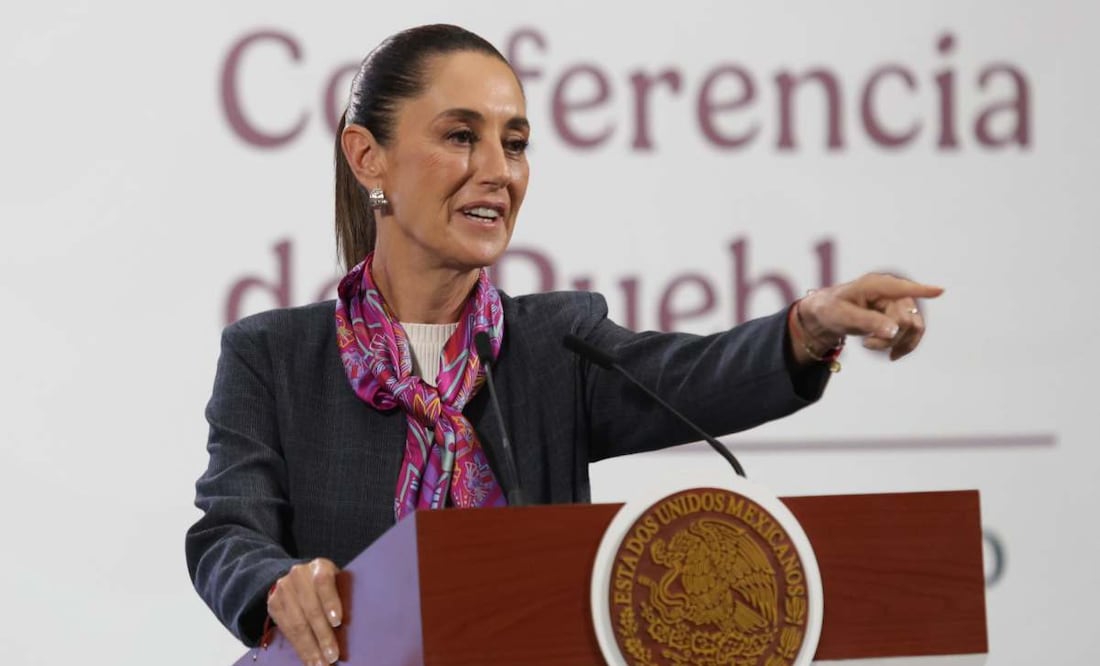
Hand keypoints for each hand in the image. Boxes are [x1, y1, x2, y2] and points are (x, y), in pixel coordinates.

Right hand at [267, 558, 342, 665]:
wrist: (294, 578)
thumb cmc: (325, 585)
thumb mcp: (335, 582)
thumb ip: (342, 595)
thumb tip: (354, 625)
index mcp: (319, 566)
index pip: (324, 582)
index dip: (330, 602)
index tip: (338, 622)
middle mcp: (299, 575)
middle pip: (310, 608)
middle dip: (322, 636)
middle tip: (332, 656)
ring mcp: (283, 589)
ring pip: (297, 623)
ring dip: (310, 648)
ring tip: (320, 664)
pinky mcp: (273, 604)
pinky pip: (286, 630)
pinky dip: (299, 648)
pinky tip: (308, 660)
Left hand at [793, 273, 943, 362]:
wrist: (827, 315)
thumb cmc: (832, 309)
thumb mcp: (844, 316)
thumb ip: (869, 322)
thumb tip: (894, 330)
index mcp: (876, 285)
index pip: (902, 288)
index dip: (922, 291)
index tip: (940, 291)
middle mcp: (892, 292)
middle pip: (906, 319)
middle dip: (890, 337)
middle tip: (867, 344)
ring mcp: (898, 303)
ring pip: (913, 328)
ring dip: (896, 343)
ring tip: (871, 345)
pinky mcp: (900, 316)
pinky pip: (913, 333)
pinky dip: (904, 346)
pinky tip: (891, 354)